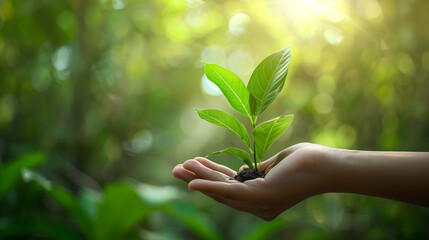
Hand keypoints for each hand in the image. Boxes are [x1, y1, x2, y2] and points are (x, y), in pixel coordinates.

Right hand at [172, 143, 329, 219]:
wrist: (325, 166)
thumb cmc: (304, 162)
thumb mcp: (274, 165)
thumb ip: (257, 170)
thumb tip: (243, 169)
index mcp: (260, 198)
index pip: (229, 188)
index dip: (209, 178)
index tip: (194, 165)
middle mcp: (257, 206)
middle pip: (220, 192)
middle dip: (197, 179)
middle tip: (176, 169)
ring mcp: (259, 204)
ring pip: (221, 190)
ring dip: (199, 178)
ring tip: (180, 168)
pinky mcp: (260, 197)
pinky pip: (228, 191)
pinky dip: (208, 186)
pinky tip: (191, 183)